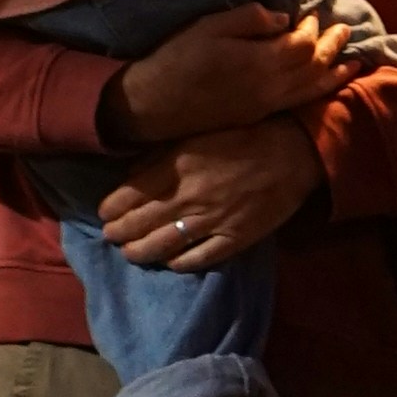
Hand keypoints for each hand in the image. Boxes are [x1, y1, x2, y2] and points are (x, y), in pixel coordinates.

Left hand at [95, 121, 320, 275]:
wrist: (293, 152)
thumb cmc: (243, 134)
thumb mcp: (196, 133)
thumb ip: (162, 154)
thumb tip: (131, 172)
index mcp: (179, 166)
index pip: (132, 193)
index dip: (112, 207)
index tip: (103, 212)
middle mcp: (190, 196)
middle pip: (143, 221)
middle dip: (120, 231)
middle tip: (108, 236)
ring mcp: (214, 220)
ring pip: (166, 243)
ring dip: (141, 251)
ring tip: (128, 254)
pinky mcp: (236, 238)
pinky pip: (202, 257)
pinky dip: (181, 263)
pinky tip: (169, 263)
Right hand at [114, 0, 342, 144]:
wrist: (154, 104)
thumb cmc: (178, 58)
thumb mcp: (209, 26)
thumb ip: (250, 18)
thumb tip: (284, 18)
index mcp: (259, 63)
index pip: (302, 46)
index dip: (313, 29)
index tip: (313, 14)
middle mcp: (270, 89)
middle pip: (313, 68)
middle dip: (332, 48)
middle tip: (346, 31)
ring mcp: (265, 106)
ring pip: (310, 90)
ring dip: (333, 74)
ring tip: (354, 63)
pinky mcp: (257, 116)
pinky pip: (298, 103)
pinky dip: (318, 91)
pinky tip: (324, 85)